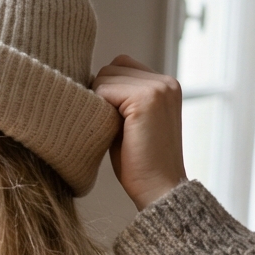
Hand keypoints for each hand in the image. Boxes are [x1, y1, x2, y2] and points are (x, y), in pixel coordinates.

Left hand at [91, 55, 188, 209]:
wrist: (158, 188)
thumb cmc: (139, 163)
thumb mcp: (131, 122)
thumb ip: (121, 99)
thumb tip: (88, 79)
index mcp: (166, 85)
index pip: (121, 65)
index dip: (107, 89)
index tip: (109, 116)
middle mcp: (166, 82)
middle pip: (111, 67)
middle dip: (101, 93)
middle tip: (109, 125)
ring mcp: (158, 88)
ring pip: (105, 76)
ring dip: (100, 100)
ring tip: (112, 128)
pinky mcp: (146, 98)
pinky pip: (104, 89)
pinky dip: (100, 108)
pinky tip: (111, 130)